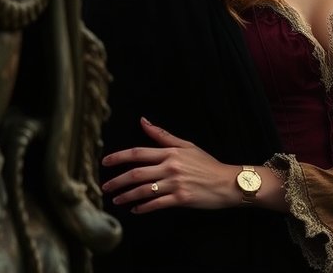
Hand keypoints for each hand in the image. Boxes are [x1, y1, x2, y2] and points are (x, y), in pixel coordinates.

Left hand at [101, 117, 238, 213]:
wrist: (227, 182)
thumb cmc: (207, 164)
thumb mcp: (187, 146)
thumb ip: (163, 135)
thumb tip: (143, 121)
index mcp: (170, 153)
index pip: (138, 153)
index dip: (119, 157)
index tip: (105, 162)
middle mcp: (170, 167)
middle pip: (136, 173)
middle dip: (117, 180)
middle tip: (105, 186)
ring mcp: (175, 183)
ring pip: (143, 190)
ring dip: (127, 196)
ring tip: (116, 200)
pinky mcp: (180, 198)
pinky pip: (156, 204)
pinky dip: (143, 208)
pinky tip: (135, 210)